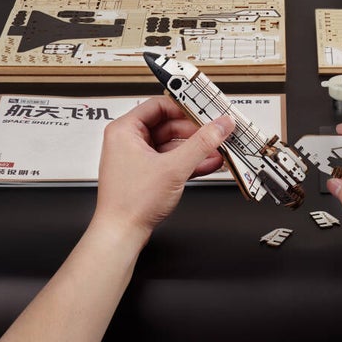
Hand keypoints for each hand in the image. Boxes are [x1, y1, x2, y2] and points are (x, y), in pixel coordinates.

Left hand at [93, 96, 234, 247]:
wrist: (121, 235)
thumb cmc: (130, 204)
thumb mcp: (174, 168)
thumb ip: (201, 144)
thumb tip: (219, 126)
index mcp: (125, 130)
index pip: (159, 105)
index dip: (184, 107)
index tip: (204, 110)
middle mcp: (129, 141)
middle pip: (169, 125)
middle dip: (195, 131)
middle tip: (215, 131)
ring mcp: (137, 158)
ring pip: (172, 145)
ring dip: (195, 148)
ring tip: (217, 148)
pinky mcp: (146, 174)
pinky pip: (171, 160)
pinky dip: (188, 162)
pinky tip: (208, 164)